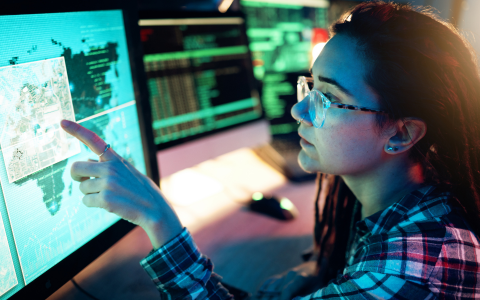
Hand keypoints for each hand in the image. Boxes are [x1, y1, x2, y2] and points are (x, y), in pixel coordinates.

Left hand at [61, 119, 182, 248]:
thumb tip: (86, 163)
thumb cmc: (140, 191)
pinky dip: (93, 204)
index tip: (62, 122)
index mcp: (116, 159)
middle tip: (83, 181)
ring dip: (90, 194)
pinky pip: (86, 201)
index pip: (93, 140)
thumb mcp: (127, 171)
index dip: (76, 130)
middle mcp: (111, 168)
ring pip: (81, 188)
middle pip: (76, 167)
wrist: (155, 209)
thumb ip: (108, 166)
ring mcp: (108, 183)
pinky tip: (109, 204)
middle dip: (76, 176)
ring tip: (109, 196)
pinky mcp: (105, 199)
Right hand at [254, 261, 319, 299]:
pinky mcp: (278, 277)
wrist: (315, 265)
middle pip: (276, 291)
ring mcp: (282, 275)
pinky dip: (262, 291)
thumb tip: (297, 299)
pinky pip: (267, 284)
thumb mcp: (318, 290)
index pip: (287, 290)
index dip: (282, 299)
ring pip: (269, 288)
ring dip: (264, 297)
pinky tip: (258, 296)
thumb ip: (306, 297)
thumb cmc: (318, 281)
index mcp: (300, 278)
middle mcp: (289, 275)